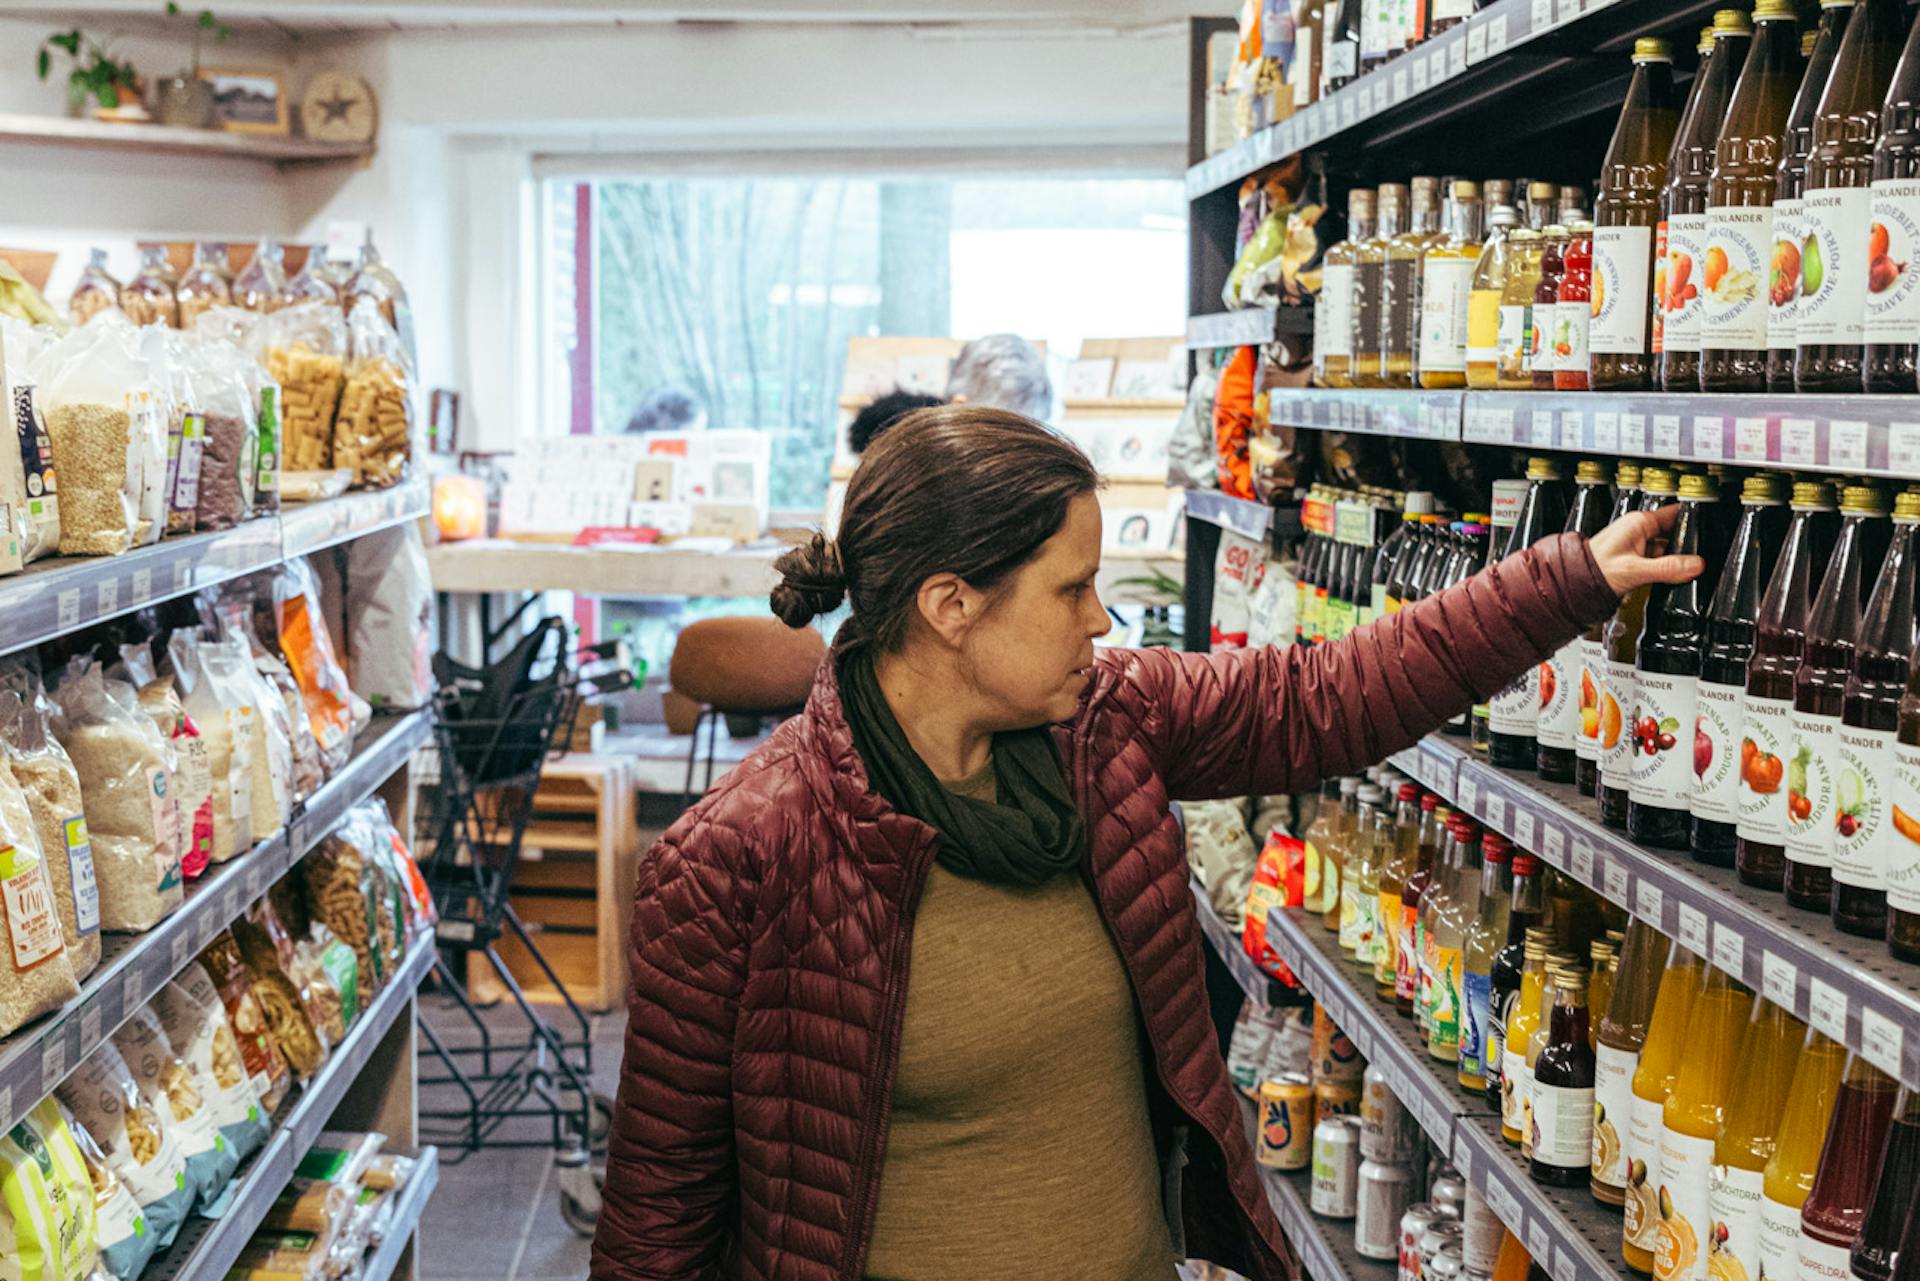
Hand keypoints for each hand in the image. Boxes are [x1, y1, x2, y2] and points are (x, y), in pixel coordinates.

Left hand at [1588, 503, 1703, 595]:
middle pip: (1674, 532)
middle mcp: (1638, 529)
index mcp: (1639, 523)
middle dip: (1686, 545)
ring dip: (1674, 558)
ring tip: (1683, 569)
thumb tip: (1696, 565)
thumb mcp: (1636, 570)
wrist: (1575, 583)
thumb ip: (1667, 568)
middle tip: (1699, 558)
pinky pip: (1657, 558)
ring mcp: (1637, 543)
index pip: (1676, 513)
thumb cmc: (1595, 570)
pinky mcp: (1635, 557)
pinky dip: (1664, 566)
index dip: (1693, 520)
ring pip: (1666, 547)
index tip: (1709, 529)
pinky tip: (1668, 576)